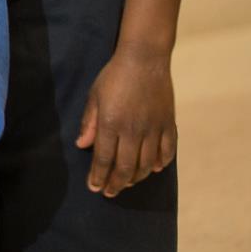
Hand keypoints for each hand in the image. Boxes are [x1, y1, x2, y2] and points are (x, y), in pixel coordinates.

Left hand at [77, 43, 176, 195]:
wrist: (144, 59)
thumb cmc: (114, 76)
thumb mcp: (94, 96)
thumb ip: (89, 123)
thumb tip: (82, 146)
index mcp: (111, 123)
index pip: (104, 158)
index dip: (99, 176)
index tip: (95, 188)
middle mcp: (133, 130)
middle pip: (126, 167)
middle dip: (116, 184)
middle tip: (110, 192)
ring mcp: (153, 129)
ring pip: (147, 164)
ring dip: (137, 177)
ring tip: (128, 183)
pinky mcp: (168, 124)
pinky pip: (168, 151)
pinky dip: (162, 163)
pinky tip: (155, 168)